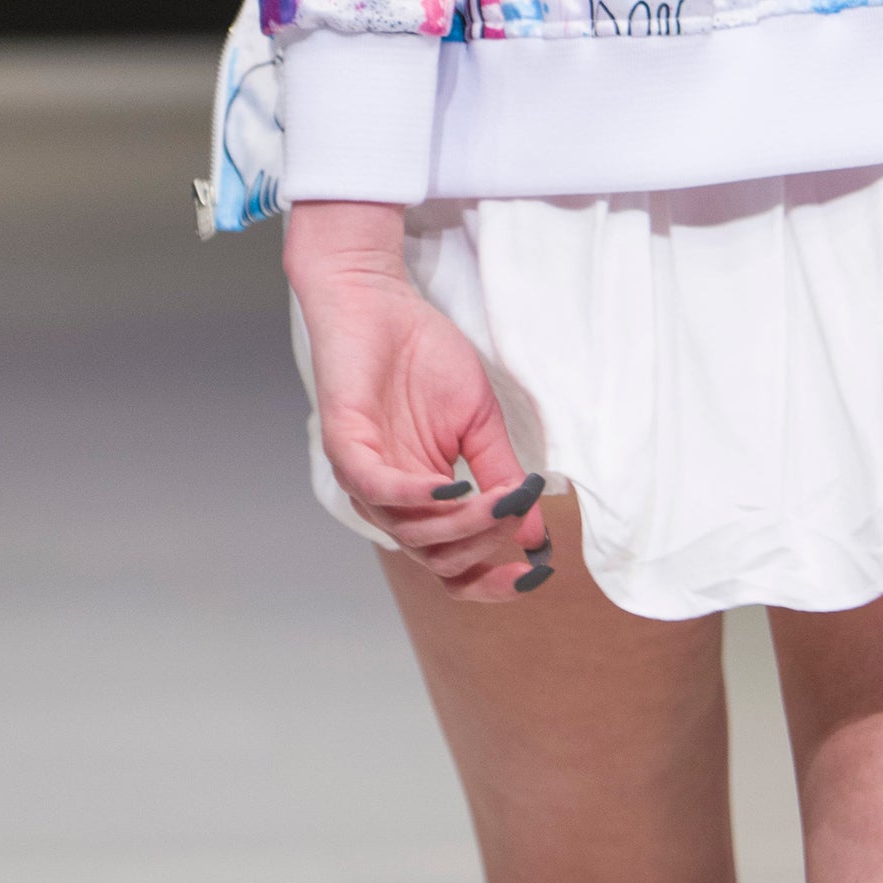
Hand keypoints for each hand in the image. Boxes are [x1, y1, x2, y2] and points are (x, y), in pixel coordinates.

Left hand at [285, 199, 552, 599]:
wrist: (380, 301)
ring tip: (498, 498)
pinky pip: (379, 490)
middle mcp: (391, 503)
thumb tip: (536, 533)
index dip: (493, 582)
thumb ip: (502, 474)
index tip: (538, 574)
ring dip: (461, 524)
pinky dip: (416, 498)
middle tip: (517, 507)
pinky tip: (452, 488)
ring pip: (411, 534)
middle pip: (439, 560)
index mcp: (424, 503)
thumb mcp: (479, 421)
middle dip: (486, 541)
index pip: (454, 567)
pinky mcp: (344, 447)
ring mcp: (364, 479)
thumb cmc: (425, 357)